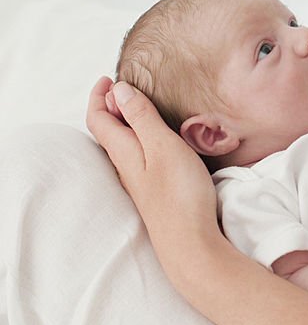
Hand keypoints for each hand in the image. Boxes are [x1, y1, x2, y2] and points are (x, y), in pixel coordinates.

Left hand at [86, 77, 224, 285]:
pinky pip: (138, 158)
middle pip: (107, 133)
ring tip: (139, 108)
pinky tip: (157, 141)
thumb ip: (141, 117)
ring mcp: (140, 183)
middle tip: (123, 88)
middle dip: (110, 107)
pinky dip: (140, 139)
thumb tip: (119, 90)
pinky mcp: (155, 193)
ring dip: (125, 123)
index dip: (99, 96)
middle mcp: (126, 168)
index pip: (98, 119)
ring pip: (123, 146)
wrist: (191, 245)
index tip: (108, 78)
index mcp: (123, 152)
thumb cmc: (178, 194)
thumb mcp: (161, 145)